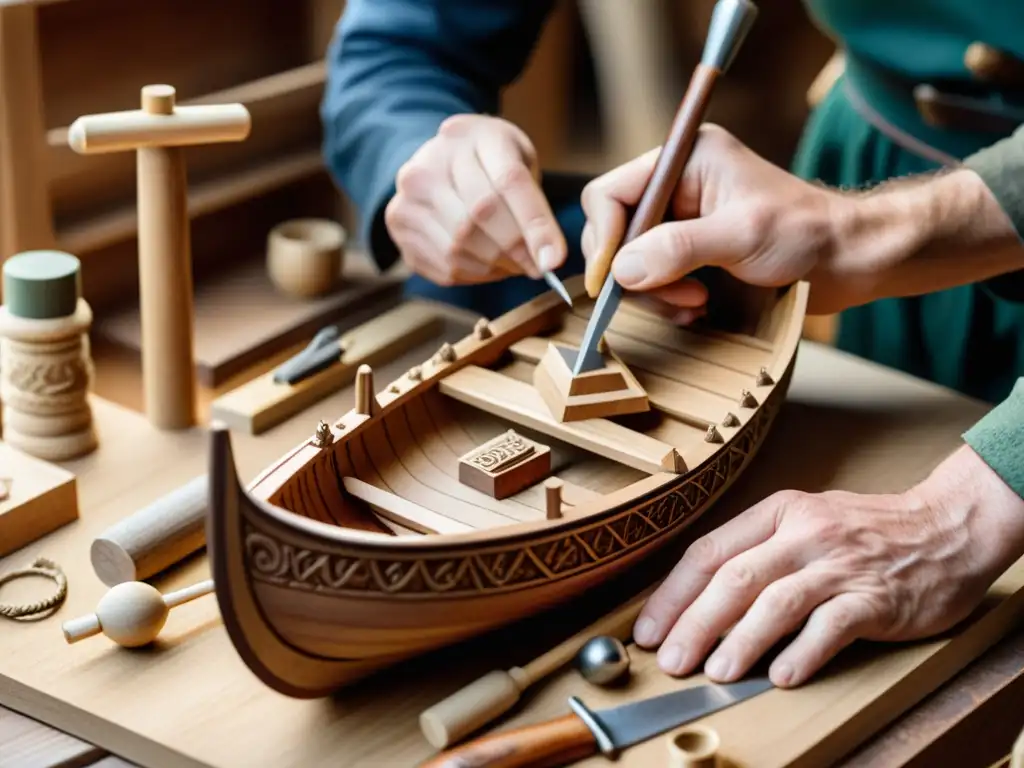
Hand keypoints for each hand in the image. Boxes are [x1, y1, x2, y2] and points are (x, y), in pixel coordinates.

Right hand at [384, 114, 566, 285]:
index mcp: (471, 134)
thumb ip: (535, 204)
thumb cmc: (489, 162)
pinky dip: (474, 275)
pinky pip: (442, 264)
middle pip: (479, 216)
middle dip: (515, 250)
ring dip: (495, 266)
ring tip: (512, 263)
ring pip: (459, 246)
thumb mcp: (519, 162)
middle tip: (535, 266)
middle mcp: (431, 161)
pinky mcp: (398, 223)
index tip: (553, 261)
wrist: (438, 159)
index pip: (508, 181)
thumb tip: (547, 261)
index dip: (534, 225)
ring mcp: (408, 193)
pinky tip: (487, 265)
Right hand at [579, 124, 859, 317]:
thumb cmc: (807, 234)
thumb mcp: (742, 236)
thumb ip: (679, 248)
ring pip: (630, 260)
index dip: (603, 237)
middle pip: (616, 230)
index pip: (610, 193)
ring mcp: (682, 217)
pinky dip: (665, 298)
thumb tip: (621, 269)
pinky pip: (652, 276)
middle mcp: (677, 183)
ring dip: (653, 292)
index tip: (612, 278)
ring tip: (693, 304)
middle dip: (634, 271)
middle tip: (672, 296)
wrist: (848, 258)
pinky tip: (695, 307)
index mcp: (686, 159)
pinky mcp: (691, 247)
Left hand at [632, 444, 1023, 686]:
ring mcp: (840, 565)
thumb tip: (698, 600)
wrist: (946, 526)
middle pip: (734, 580)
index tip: (651, 629)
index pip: (710, 552)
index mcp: (778, 512)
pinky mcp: (876, 597)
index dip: (674, 594)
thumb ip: (757, 551)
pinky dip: (802, 652)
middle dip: (694, 623)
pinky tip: (781, 675)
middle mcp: (804, 534)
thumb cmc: (867, 530)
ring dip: (740, 641)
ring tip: (715, 672)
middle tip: (671, 660)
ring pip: (776, 602)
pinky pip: (831, 626)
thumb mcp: (804, 520)